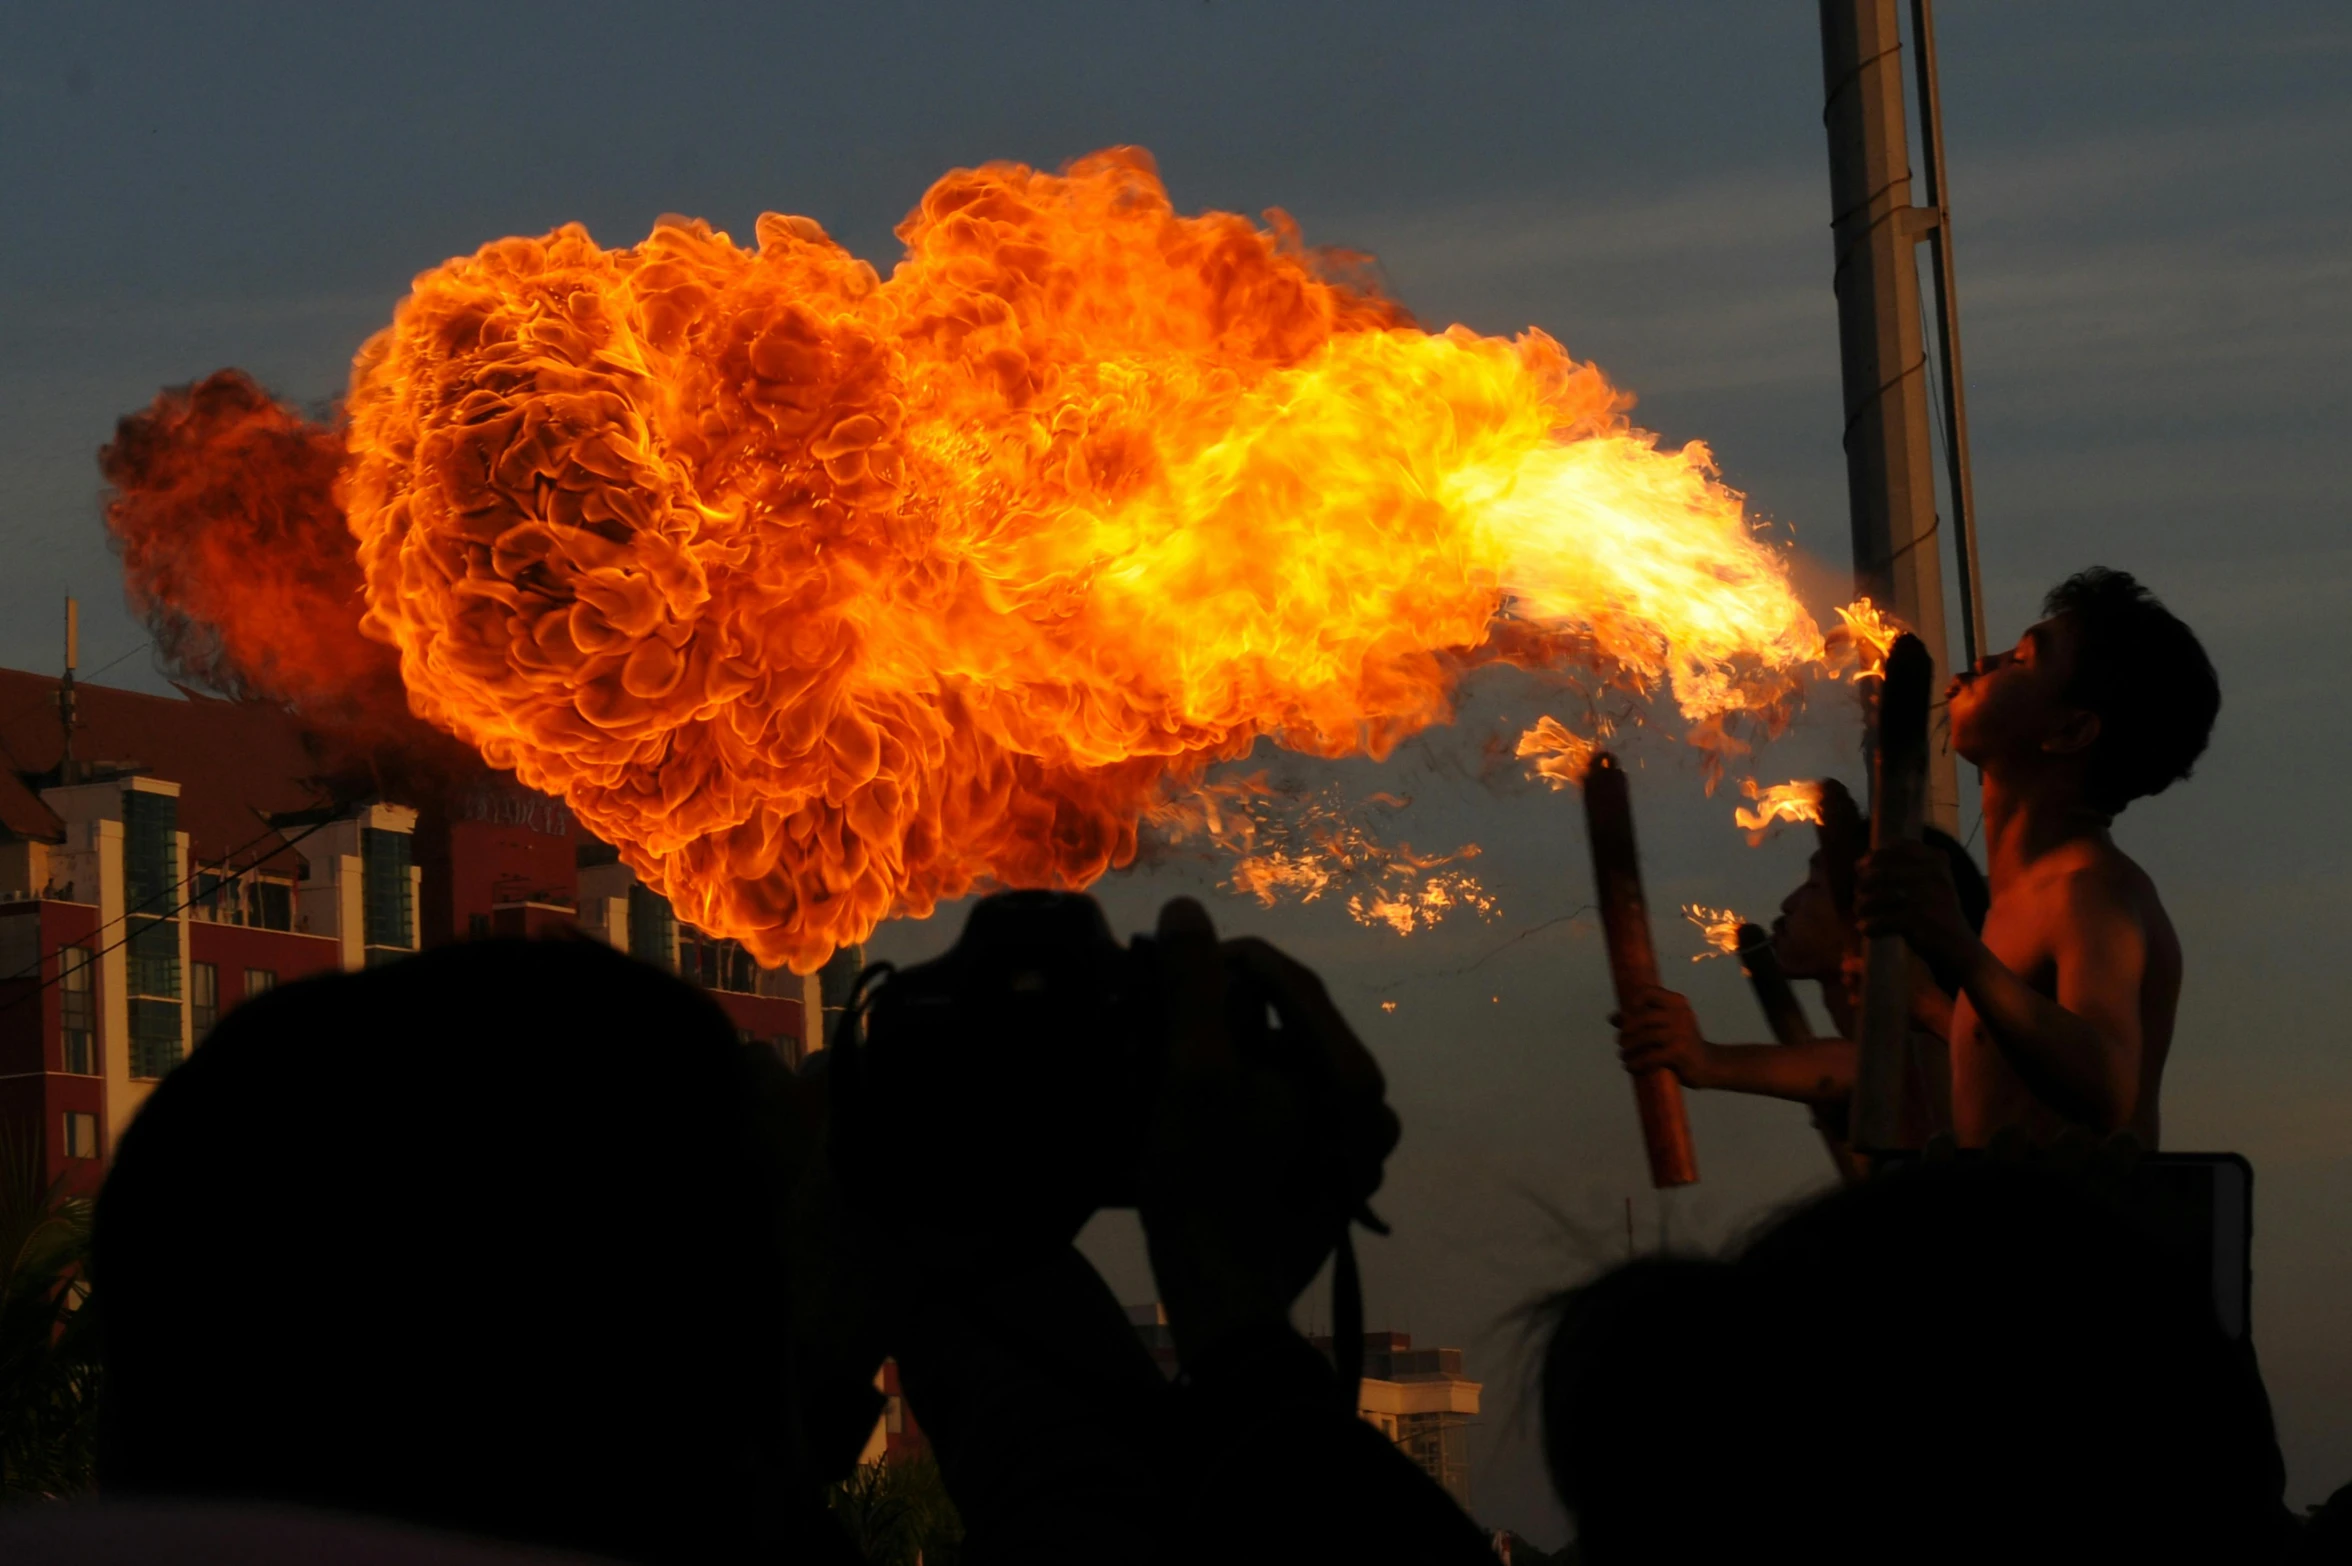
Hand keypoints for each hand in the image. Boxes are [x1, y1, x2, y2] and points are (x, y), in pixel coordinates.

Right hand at [1139, 898, 1397, 1365]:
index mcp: (1352, 1078)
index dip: (1221, 958)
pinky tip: (1192, 1101)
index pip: (1289, 981)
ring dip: (1224, 1048)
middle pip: (1287, 1023)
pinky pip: (1283, 1108)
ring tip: (1164, 1050)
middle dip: (1219, 1007)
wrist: (1222, 1304)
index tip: (1162, 956)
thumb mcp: (1191, 1074)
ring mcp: (1351, 1148)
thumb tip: (1186, 910)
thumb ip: (1193, 986)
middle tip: (1155, 1006)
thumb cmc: (1205, 1187)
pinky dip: (1239, 1092)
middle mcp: (1368, 1109)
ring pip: (1282, 1065)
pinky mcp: (1327, 1176)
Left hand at [1614, 985, 1714, 1088]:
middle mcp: (1680, 1014)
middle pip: (1642, 1018)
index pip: (1648, 992)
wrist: (1709, 1065)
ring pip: (1643, 1037)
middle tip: (1621, 1042)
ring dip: (1628, 1048)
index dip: (1633, 1003)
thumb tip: (1612, 1017)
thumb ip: (1640, 1020)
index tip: (1627, 1017)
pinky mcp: (1679, 1052)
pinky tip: (1630, 1067)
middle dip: (1626, 1031)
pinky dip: (1636, 1063)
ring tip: (1624, 1056)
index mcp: (1677, 1002)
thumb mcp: (1664, 1027)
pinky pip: (1649, 1056)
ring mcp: (1680, 1033)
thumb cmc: (1681, 1043)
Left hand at [1855, 840, 1975, 965]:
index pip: (1897, 848)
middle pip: (1882, 872)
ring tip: (1860, 912)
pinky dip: (1870, 926)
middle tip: (1858, 894)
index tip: (1860, 868)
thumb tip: (1861, 860)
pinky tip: (1865, 929)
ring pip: (1879, 897)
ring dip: (1863, 905)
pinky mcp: (1921, 921)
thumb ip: (1901, 867)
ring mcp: (1929, 897)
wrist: (1959, 946)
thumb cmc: (1936, 911)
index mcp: (1937, 860)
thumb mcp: (1927, 882)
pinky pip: (1883, 920)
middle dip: (1863, 883)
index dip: (1873, 857)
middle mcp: (1935, 875)